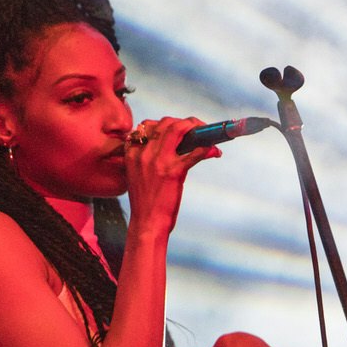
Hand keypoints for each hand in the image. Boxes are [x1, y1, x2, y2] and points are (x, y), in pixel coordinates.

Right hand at [123, 116, 220, 230]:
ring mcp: (158, 161)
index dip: (167, 123)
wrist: (147, 223)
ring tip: (208, 135)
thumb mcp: (139, 175)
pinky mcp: (173, 172)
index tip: (179, 128)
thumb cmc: (146, 201)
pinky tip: (213, 151)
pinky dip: (207, 148)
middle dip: (185, 122)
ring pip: (179, 129)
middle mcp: (144, 153)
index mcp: (132, 153)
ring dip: (197, 128)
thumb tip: (178, 146)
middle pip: (166, 123)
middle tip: (199, 130)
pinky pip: (194, 152)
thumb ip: (149, 158)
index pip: (148, 125)